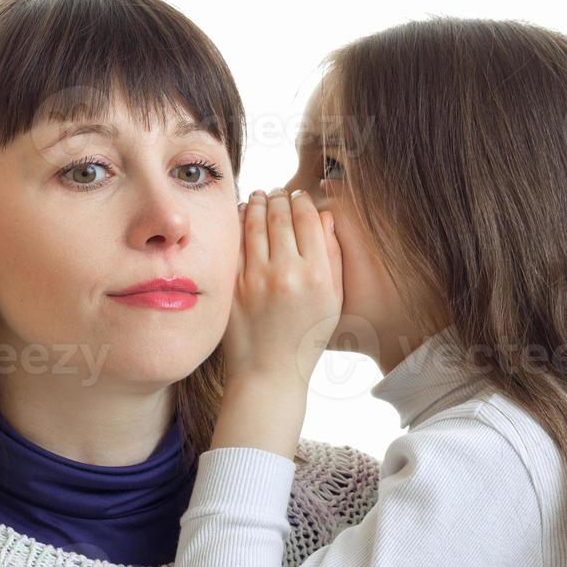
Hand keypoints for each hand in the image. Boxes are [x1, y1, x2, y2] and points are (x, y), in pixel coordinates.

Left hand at [207, 187, 342, 459]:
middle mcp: (287, 274)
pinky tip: (241, 216)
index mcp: (317, 276)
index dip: (303, 202)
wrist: (270, 373)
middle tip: (277, 193)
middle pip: (281, 216)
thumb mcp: (333, 300)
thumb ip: (333, 257)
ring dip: (257, 204)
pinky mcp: (233, 287)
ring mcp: (256, 280)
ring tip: (259, 197)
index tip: (299, 196)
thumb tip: (325, 217)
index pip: (308, 220)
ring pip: (254, 224)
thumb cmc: (306, 338)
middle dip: (279, 198)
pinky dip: (238, 224)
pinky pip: (234, 244)